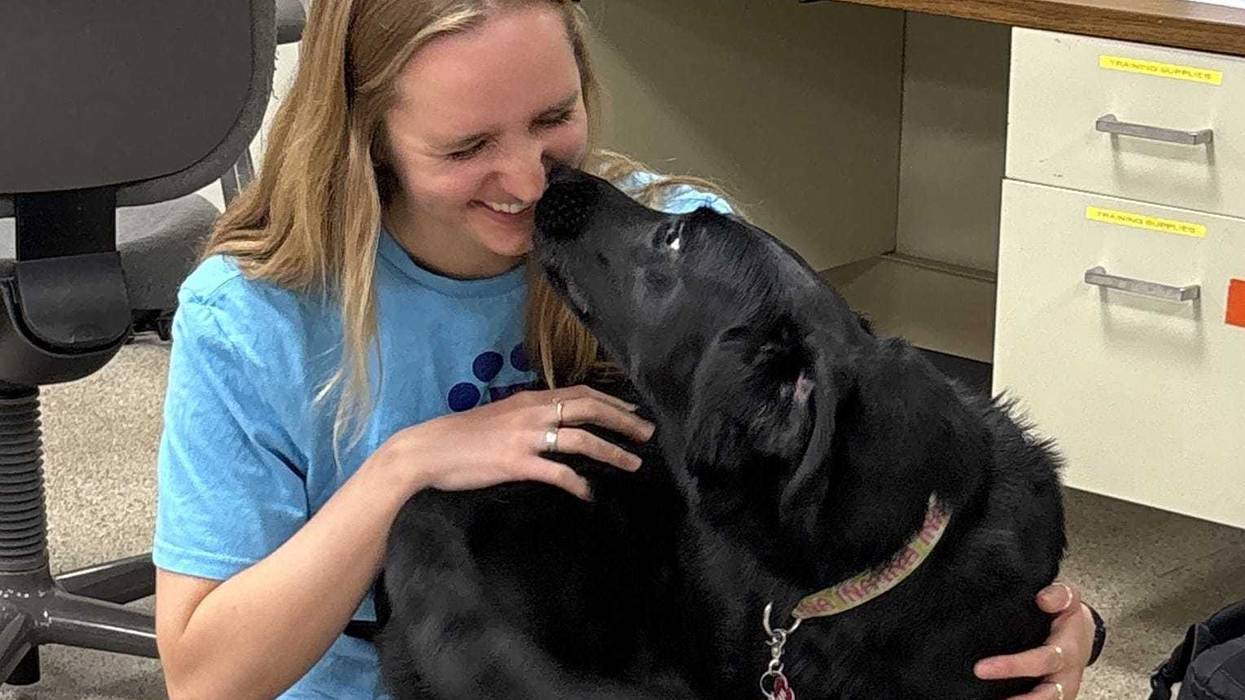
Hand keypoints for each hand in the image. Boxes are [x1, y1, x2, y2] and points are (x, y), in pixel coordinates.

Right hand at [378, 385, 654, 500]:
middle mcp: (533, 412)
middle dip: (623, 421)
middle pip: (590, 410)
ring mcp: (526, 437)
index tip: (632, 412)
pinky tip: (588, 494)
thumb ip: (528, 416)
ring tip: (632, 464)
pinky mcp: (517, 463)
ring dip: (612, 452)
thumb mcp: (500, 416)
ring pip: (582, 440)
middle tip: (647, 434)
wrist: (428, 450)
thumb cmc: (461, 436)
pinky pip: (557, 473)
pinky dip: (577, 484)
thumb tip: (553, 423)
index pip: (581, 392)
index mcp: (530, 399)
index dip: (611, 401)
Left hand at [974, 582, 1095, 699]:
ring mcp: (1059, 691)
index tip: (981, 668)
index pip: (1041, 661)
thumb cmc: (1068, 617)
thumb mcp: (1069, 600)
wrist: (1084, 635)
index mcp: (1067, 652)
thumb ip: (1059, 595)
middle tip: (984, 687)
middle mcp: (1065, 677)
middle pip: (1045, 695)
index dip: (1012, 666)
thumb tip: (1043, 599)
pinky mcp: (1052, 697)